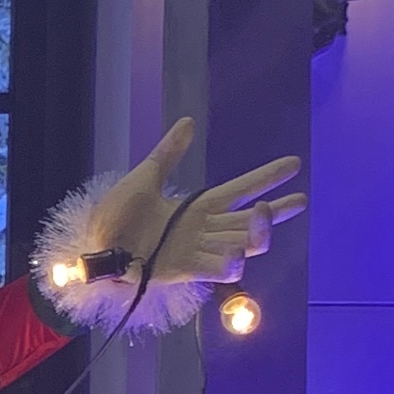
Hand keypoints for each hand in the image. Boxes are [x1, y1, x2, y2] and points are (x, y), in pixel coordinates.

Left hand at [81, 117, 304, 294]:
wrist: (93, 246)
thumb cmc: (115, 216)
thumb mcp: (143, 178)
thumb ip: (167, 154)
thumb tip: (188, 123)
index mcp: (197, 207)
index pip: (240, 190)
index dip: (267, 177)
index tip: (293, 164)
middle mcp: (204, 229)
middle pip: (251, 221)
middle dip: (277, 211)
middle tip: (300, 199)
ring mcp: (198, 251)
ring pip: (243, 244)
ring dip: (258, 231)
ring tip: (264, 212)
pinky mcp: (186, 270)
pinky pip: (218, 268)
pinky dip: (230, 262)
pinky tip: (238, 252)